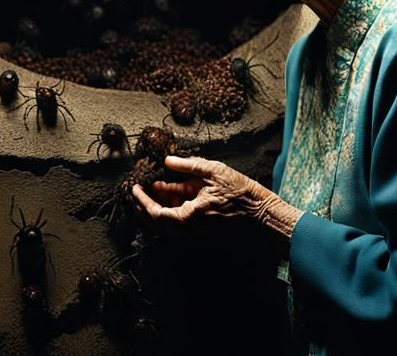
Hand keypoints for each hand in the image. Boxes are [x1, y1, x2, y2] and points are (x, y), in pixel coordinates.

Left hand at [131, 154, 267, 225]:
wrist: (262, 216)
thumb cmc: (240, 193)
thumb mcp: (213, 171)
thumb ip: (187, 166)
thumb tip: (167, 161)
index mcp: (187, 219)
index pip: (154, 214)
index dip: (141, 201)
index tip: (134, 188)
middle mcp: (188, 232)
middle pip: (157, 223)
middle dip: (144, 206)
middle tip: (137, 190)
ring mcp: (195, 235)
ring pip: (167, 224)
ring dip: (157, 207)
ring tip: (153, 186)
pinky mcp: (202, 233)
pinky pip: (179, 224)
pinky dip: (170, 209)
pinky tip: (171, 192)